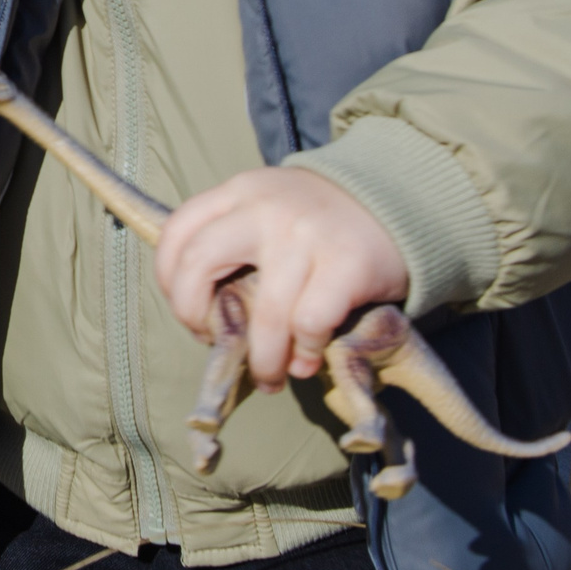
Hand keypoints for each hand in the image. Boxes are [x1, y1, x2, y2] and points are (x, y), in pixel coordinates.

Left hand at [155, 168, 408, 390]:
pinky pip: (310, 323)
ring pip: (264, 314)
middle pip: (199, 265)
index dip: (170, 282)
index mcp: (240, 192)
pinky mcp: (347, 263)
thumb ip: (235, 240)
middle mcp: (266, 208)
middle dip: (194, 316)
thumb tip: (207, 315)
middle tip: (215, 344)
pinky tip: (308, 358)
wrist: (400, 198)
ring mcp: (305, 235)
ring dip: (263, 361)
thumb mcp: (269, 206)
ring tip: (271, 377)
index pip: (178, 232)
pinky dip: (306, 350)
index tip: (190, 313)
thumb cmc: (321, 218)